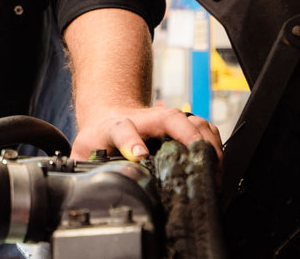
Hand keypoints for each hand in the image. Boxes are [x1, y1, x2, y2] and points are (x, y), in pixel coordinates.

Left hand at [70, 106, 222, 162]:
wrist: (109, 115)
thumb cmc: (100, 136)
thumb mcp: (84, 150)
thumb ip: (82, 165)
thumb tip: (89, 185)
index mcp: (116, 126)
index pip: (122, 129)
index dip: (131, 142)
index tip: (140, 156)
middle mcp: (146, 119)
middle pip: (171, 118)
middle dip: (189, 139)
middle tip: (199, 166)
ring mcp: (167, 119)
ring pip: (193, 121)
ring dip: (208, 142)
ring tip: (214, 170)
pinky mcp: (182, 125)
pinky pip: (205, 127)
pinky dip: (215, 143)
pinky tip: (218, 163)